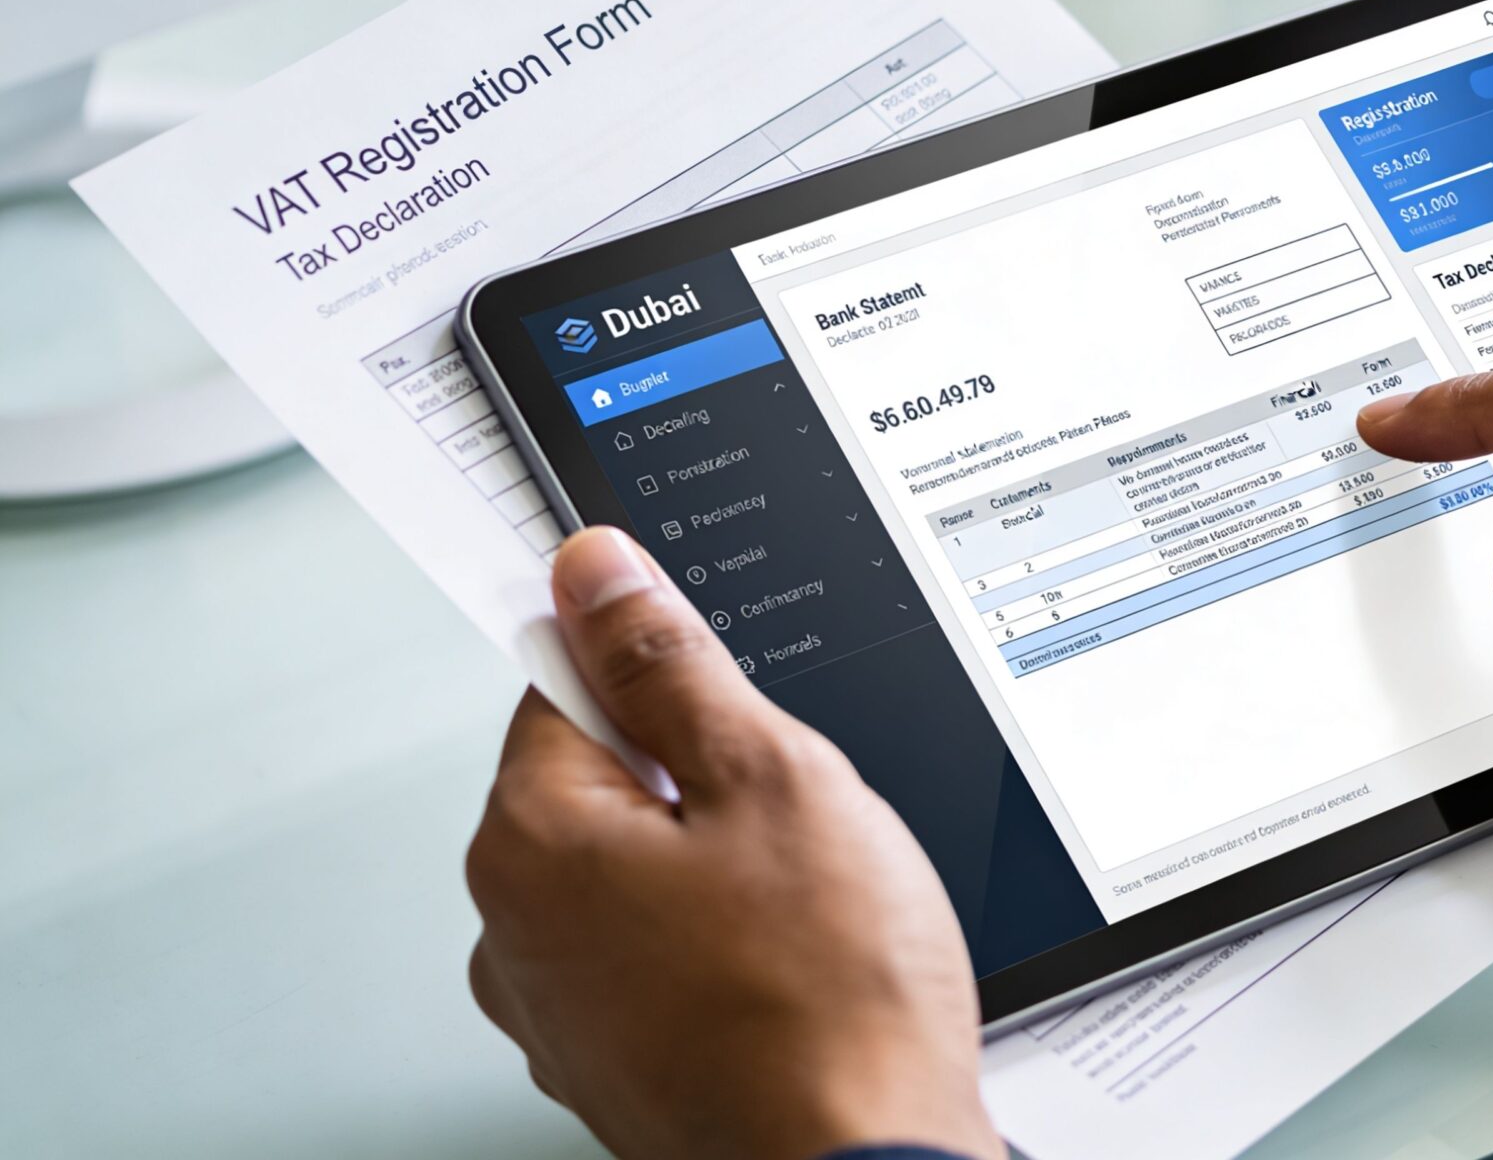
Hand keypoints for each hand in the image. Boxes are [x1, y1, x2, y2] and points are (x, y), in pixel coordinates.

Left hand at [465, 527, 997, 1159]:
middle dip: (703, 777)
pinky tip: (799, 965)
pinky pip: (663, 959)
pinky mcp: (617, 1069)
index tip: (713, 673)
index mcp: (530, 841)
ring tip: (810, 905)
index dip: (657, 664)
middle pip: (604, 782)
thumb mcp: (772, 776)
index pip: (561, 683)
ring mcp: (563, 1014)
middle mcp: (516, 933)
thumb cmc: (827, 999)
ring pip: (642, 875)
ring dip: (719, 865)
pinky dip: (726, 947)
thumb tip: (597, 574)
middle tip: (796, 812)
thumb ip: (671, 664)